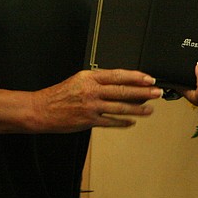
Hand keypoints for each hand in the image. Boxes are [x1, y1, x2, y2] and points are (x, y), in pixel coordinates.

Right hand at [32, 68, 163, 131]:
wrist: (40, 109)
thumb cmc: (60, 94)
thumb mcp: (79, 79)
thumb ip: (99, 80)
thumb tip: (121, 81)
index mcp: (90, 78)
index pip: (118, 75)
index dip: (136, 77)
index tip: (150, 79)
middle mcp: (92, 91)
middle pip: (122, 91)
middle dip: (143, 92)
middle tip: (157, 93)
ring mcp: (91, 106)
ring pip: (119, 107)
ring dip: (137, 109)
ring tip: (150, 109)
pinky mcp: (88, 121)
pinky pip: (110, 121)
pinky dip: (122, 122)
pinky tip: (132, 122)